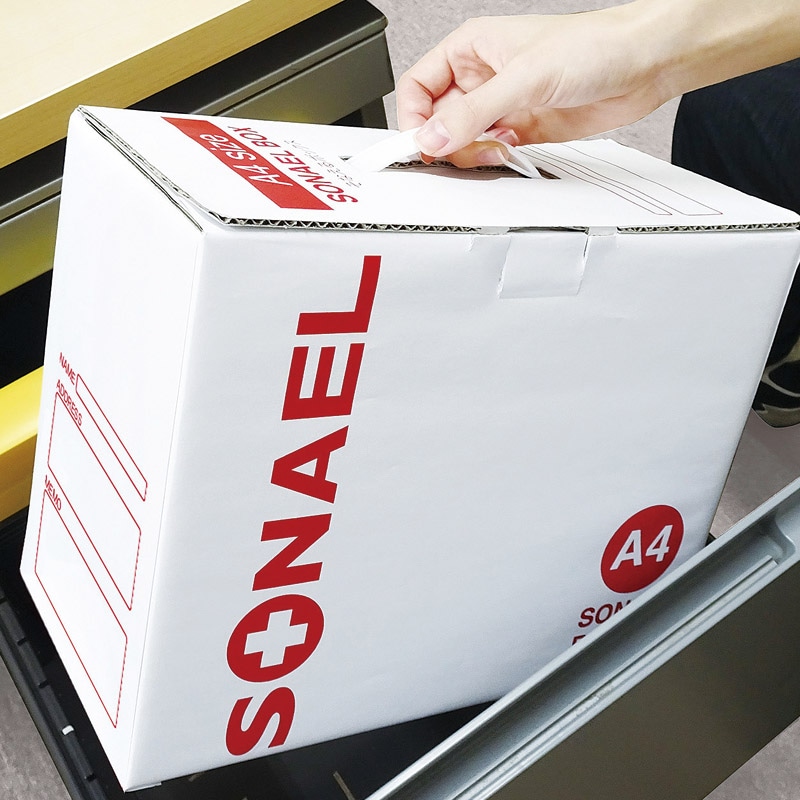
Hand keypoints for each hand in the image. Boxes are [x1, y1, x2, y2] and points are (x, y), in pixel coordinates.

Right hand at [396, 6, 668, 164]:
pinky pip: (491, 152)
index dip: (412, 119)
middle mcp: (482, 78)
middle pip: (437, 121)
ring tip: (498, 148)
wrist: (644, 65)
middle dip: (447, 142)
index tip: (419, 145)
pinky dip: (494, 161)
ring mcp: (502, 106)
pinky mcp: (521, 130)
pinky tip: (511, 152)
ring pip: (463, 141)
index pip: (417, 88)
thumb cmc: (594, 46)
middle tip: (465, 150)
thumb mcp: (523, 78)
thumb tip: (432, 139)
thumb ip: (472, 113)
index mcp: (470, 49)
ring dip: (473, 154)